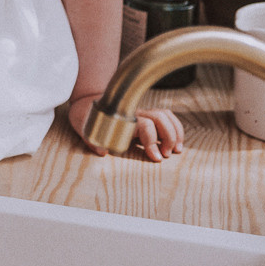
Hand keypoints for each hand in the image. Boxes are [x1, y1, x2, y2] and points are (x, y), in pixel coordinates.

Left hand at [68, 95, 185, 161]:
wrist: (87, 107)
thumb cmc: (88, 122)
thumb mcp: (86, 131)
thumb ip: (94, 142)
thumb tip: (103, 151)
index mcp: (122, 118)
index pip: (144, 125)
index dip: (152, 141)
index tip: (157, 158)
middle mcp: (135, 114)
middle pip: (159, 117)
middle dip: (168, 136)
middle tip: (168, 155)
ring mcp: (142, 113)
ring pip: (165, 115)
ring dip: (175, 132)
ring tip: (177, 150)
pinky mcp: (147, 116)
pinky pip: (166, 117)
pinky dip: (176, 128)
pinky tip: (177, 142)